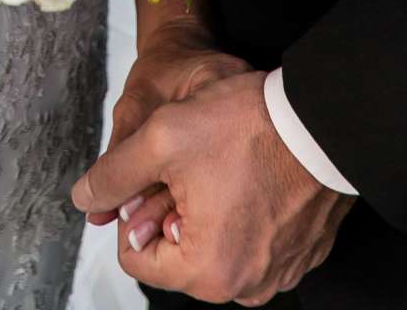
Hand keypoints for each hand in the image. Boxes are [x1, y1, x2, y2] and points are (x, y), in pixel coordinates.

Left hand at [73, 68, 352, 301]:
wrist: (322, 120)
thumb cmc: (247, 127)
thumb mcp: (160, 139)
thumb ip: (113, 175)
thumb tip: (84, 198)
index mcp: (207, 272)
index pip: (136, 258)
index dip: (134, 208)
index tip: (155, 173)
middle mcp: (245, 286)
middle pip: (176, 253)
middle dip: (170, 208)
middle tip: (188, 164)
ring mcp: (276, 273)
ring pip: (212, 245)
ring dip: (204, 210)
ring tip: (220, 166)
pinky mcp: (298, 255)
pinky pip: (250, 241)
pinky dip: (240, 213)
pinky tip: (247, 175)